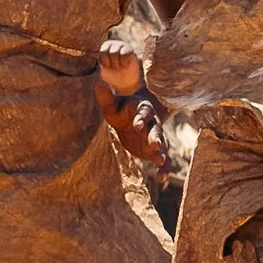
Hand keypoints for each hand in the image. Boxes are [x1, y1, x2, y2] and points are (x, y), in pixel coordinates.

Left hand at [94, 50, 171, 181]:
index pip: (143, 113)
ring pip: (162, 145)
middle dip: (156, 137)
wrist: (132, 119)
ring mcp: (155, 137)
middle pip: (156, 130)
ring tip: (161, 161)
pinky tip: (162, 178)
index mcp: (143, 110)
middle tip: (156, 145)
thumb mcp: (112, 105)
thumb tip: (98, 84)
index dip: (141, 118)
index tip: (137, 124)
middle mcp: (152, 124)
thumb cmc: (121, 110)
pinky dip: (164, 168)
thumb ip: (106, 98)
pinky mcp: (155, 150)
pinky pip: (163, 159)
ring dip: (162, 152)